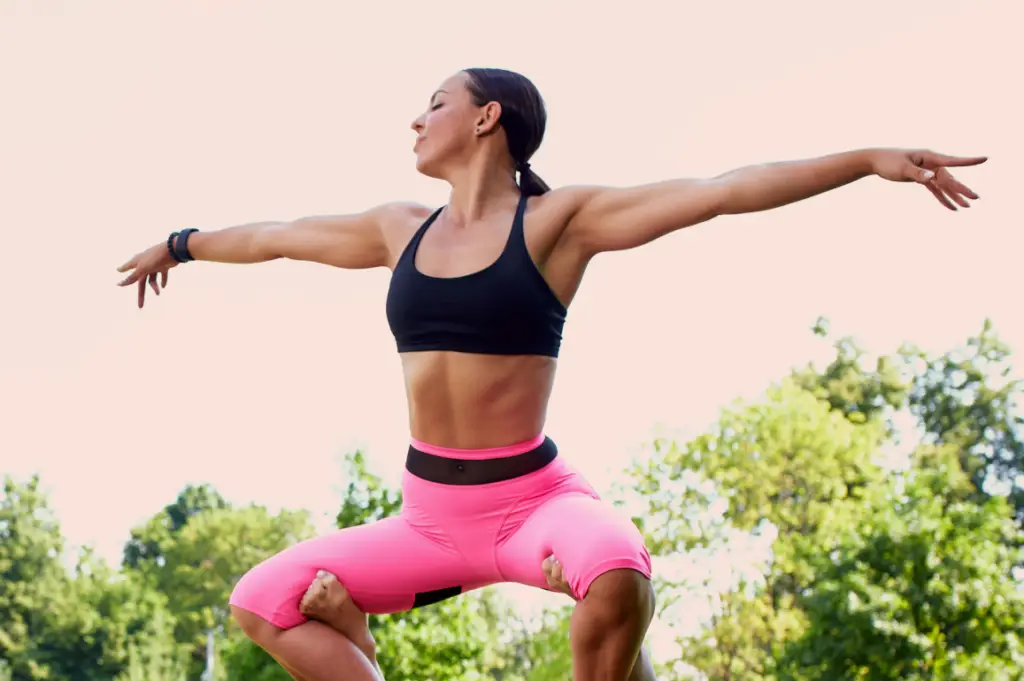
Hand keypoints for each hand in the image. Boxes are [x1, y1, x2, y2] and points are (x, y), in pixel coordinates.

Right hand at [117, 242, 177, 307]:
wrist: (173, 250)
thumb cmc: (155, 258)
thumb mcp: (142, 269)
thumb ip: (132, 277)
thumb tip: (119, 284)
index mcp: (137, 262)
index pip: (127, 267)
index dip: (123, 269)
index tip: (118, 270)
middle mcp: (145, 263)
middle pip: (141, 281)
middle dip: (141, 293)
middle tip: (140, 306)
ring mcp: (155, 264)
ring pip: (152, 279)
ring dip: (154, 286)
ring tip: (158, 293)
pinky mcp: (164, 265)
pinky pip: (162, 275)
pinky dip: (163, 280)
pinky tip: (163, 287)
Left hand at [870, 148, 986, 209]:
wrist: (875, 160)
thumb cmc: (888, 162)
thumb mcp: (902, 168)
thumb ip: (917, 173)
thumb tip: (932, 177)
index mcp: (929, 157)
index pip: (952, 161)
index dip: (968, 161)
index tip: (984, 159)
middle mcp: (932, 163)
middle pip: (949, 178)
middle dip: (962, 189)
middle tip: (975, 198)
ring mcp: (928, 171)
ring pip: (944, 185)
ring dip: (955, 196)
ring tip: (967, 206)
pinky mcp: (922, 177)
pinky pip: (935, 189)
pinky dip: (943, 198)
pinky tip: (952, 207)